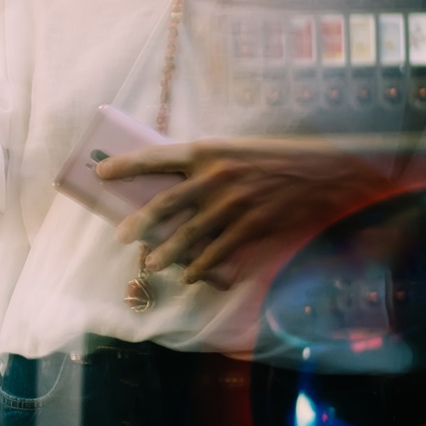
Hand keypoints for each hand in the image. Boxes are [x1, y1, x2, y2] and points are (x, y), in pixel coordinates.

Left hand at [101, 137, 389, 288]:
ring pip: (189, 233)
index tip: (100, 173)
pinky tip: (192, 275)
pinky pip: (220, 250)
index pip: (156, 157)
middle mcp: (216, 176)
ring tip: (151, 263)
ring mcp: (234, 203)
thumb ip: (207, 165)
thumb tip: (174, 184)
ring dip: (167, 252)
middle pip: (166, 203)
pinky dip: (203, 266)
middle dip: (139, 222)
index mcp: (208, 150)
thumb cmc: (278, 157)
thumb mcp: (237, 149)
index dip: (125, 165)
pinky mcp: (253, 225)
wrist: (326, 170)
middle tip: (120, 236)